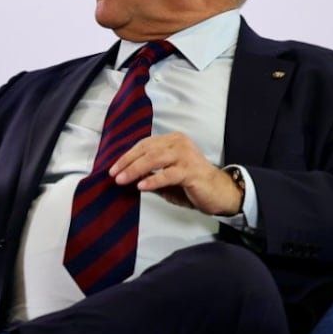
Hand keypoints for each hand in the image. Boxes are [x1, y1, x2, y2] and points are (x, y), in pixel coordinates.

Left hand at [109, 133, 243, 215]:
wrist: (219, 193)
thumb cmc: (191, 184)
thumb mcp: (166, 177)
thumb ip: (149, 173)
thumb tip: (125, 176)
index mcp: (173, 140)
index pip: (145, 145)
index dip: (127, 156)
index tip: (113, 168)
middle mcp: (179, 144)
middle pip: (147, 150)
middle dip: (128, 163)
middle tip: (114, 175)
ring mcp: (186, 156)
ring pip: (155, 159)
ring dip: (135, 170)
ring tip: (122, 180)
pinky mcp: (191, 171)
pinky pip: (168, 174)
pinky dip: (153, 180)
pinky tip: (141, 186)